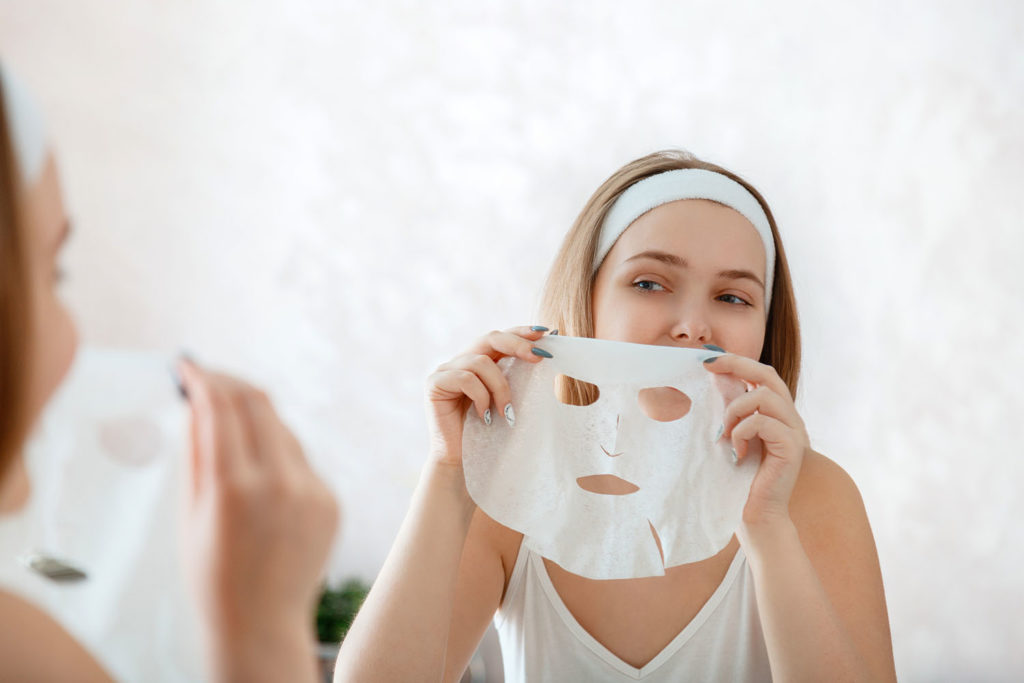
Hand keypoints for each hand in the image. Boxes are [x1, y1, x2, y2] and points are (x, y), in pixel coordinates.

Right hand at [178, 360, 338, 680]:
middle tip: (208, 379)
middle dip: (231, 383)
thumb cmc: (212, 578)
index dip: (203, 379)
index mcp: (235, 488)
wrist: (261, 627)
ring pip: (283, 429)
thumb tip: (196, 403)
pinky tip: (259, 475)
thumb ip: (196, 453)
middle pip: (259, 403)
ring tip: (228, 428)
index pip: (220, 408)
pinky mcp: (331, 501)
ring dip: (255, 418)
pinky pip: (301, 461)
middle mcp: (281, 482)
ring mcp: (313, 491)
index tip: (188, 367)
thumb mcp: (190, 515)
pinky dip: (278, 454)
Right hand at [426, 326, 551, 465]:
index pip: (501, 337)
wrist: (462, 459)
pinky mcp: (434, 383)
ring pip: (481, 362)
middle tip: (539, 357)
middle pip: (490, 338)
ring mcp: (445, 370)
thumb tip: (543, 354)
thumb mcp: (506, 398)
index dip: (521, 332)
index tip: (546, 333)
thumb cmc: (488, 432)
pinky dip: (481, 397)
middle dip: (517, 344)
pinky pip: (465, 379)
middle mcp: (461, 360)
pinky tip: (483, 415)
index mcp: (479, 360)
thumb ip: (517, 376)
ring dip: (500, 387)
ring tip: (506, 411)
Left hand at [703, 353, 809, 527]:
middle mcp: (789, 419)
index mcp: (776, 414)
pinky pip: (763, 422)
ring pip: (764, 396)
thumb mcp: (731, 438)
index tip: (708, 358)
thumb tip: (709, 381)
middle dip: (737, 365)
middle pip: (769, 375)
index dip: (738, 361)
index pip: (762, 375)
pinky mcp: (792, 448)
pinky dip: (742, 433)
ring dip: (735, 410)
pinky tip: (736, 453)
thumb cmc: (738, 480)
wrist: (755, 517)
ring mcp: (793, 432)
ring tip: (724, 433)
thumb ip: (729, 413)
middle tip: (709, 366)